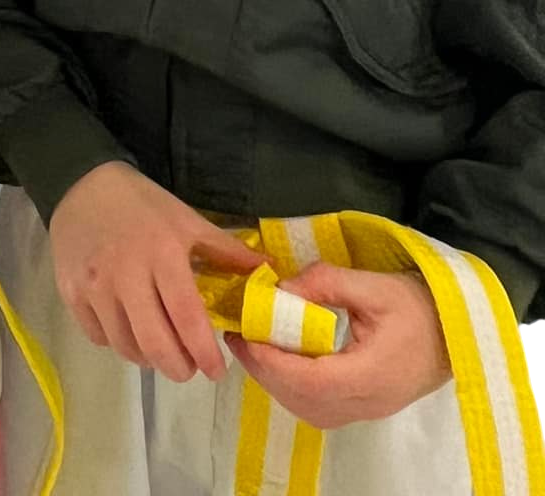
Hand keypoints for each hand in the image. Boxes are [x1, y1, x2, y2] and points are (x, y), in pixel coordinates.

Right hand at [48, 161, 266, 384]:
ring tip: (161, 348)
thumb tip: (267, 272)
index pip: (186, 317)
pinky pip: (98, 337)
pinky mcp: (71, 292)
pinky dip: (118, 343)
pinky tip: (129, 329)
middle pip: (154, 343)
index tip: (217, 370)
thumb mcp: (185, 219)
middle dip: (178, 368)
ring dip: (149, 358)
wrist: (81, 183)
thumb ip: (225, 250)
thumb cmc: (141, 204)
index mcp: (161, 253)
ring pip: (126, 346)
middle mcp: (125, 274)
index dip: (204, 351)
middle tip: (189, 367)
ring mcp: (94, 285)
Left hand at [226, 263, 450, 426]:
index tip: (246, 334)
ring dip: (276, 381)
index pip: (311, 381)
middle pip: (303, 400)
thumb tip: (280, 290)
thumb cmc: (418, 306)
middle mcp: (367, 403)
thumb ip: (325, 284)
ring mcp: (367, 411)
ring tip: (253, 345)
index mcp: (370, 376)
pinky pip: (319, 408)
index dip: (273, 362)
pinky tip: (281, 359)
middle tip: (238, 336)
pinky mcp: (365, 407)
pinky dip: (293, 387)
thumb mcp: (372, 284)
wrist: (456, 333)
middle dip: (265, 370)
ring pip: (308, 409)